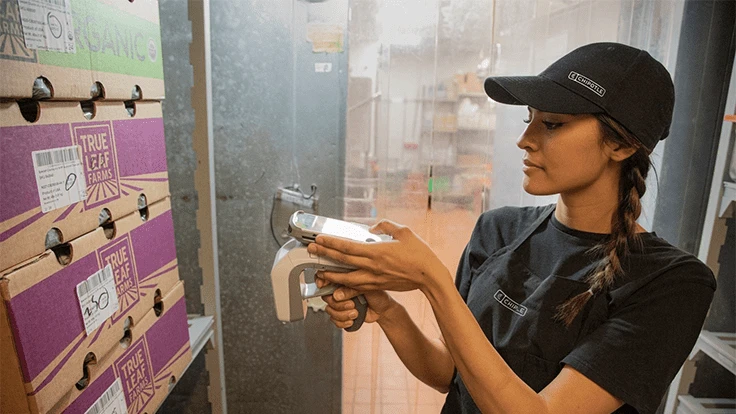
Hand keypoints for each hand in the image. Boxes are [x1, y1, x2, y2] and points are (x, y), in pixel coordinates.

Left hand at [306, 220, 449, 292]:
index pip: (348, 246)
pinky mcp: (378, 286)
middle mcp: (373, 266)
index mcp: (377, 251)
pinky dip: (345, 288)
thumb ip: (386, 226)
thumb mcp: (404, 231)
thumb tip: (372, 227)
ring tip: (319, 271)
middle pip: (343, 261)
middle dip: (325, 255)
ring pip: (347, 278)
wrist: (430, 276)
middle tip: (310, 250)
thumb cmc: (420, 253)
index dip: (331, 242)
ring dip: (331, 274)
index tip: (319, 239)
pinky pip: (358, 288)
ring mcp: (375, 278)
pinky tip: (336, 288)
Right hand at [316, 275, 393, 328]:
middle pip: (326, 297)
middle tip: (352, 304)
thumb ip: (351, 290)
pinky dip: (343, 322)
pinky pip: (334, 320)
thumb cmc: (378, 295)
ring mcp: (340, 303)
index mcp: (345, 280)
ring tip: (355, 312)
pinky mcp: (342, 315)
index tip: (322, 285)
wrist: (384, 310)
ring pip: (329, 310)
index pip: (327, 278)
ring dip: (342, 314)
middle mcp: (340, 291)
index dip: (322, 282)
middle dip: (339, 304)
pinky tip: (352, 319)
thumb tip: (337, 295)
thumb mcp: (366, 289)